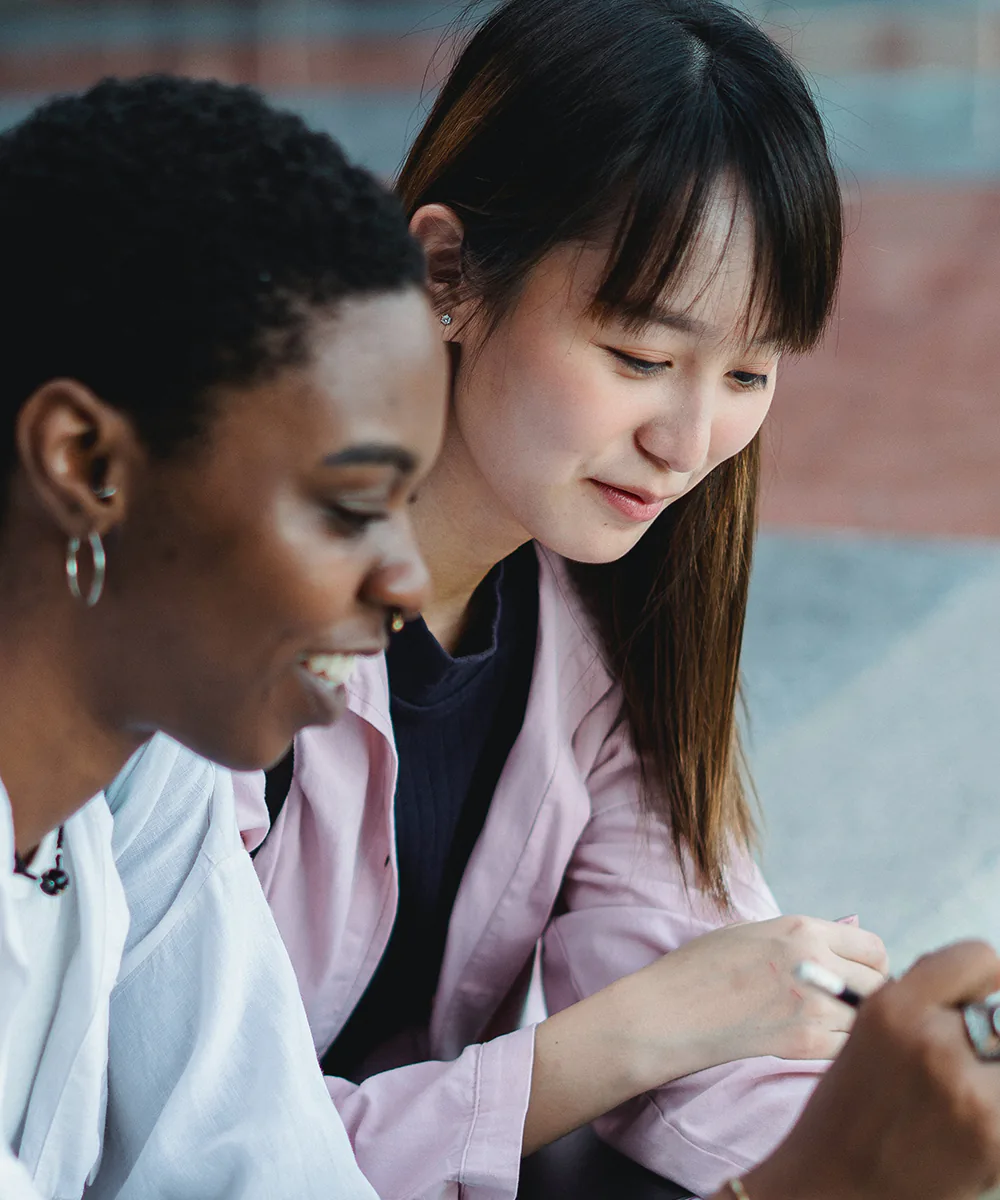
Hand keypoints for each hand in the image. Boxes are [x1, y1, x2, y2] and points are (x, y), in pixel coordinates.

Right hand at [624, 914, 886, 1082]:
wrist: (668, 1011)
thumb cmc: (703, 967)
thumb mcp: (753, 933)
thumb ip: (805, 935)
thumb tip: (853, 927)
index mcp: (801, 929)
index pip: (873, 947)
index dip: (871, 964)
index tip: (858, 976)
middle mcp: (814, 963)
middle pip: (880, 985)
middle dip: (870, 995)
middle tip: (849, 1005)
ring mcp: (813, 1006)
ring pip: (868, 1019)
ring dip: (857, 1024)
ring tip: (830, 1024)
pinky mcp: (805, 1044)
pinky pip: (849, 1047)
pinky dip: (842, 1048)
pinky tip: (816, 1042)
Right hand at [738, 941, 999, 1199]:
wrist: (833, 1185)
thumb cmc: (851, 1105)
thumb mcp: (872, 1029)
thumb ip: (924, 1002)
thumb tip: (984, 988)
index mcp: (894, 1007)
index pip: (979, 958)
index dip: (984, 977)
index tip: (981, 996)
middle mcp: (933, 1043)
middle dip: (991, 1027)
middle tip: (972, 1052)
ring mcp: (969, 1094)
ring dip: (994, 1069)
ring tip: (961, 1094)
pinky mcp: (995, 1138)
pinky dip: (995, 1107)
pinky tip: (964, 1126)